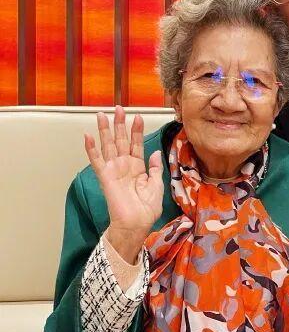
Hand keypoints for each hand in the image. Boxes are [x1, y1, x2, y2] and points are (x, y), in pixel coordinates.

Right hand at [84, 105, 163, 262]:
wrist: (137, 224)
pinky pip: (97, 161)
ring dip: (105, 130)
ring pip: (108, 146)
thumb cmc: (147, 209)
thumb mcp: (157, 185)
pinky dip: (92, 149)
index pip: (136, 144)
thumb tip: (154, 152)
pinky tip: (88, 136)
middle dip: (120, 124)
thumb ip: (155, 168)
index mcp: (137, 168)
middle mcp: (124, 166)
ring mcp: (114, 170)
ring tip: (103, 114)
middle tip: (119, 107)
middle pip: (121, 140)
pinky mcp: (105, 177)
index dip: (136, 130)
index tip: (138, 116)